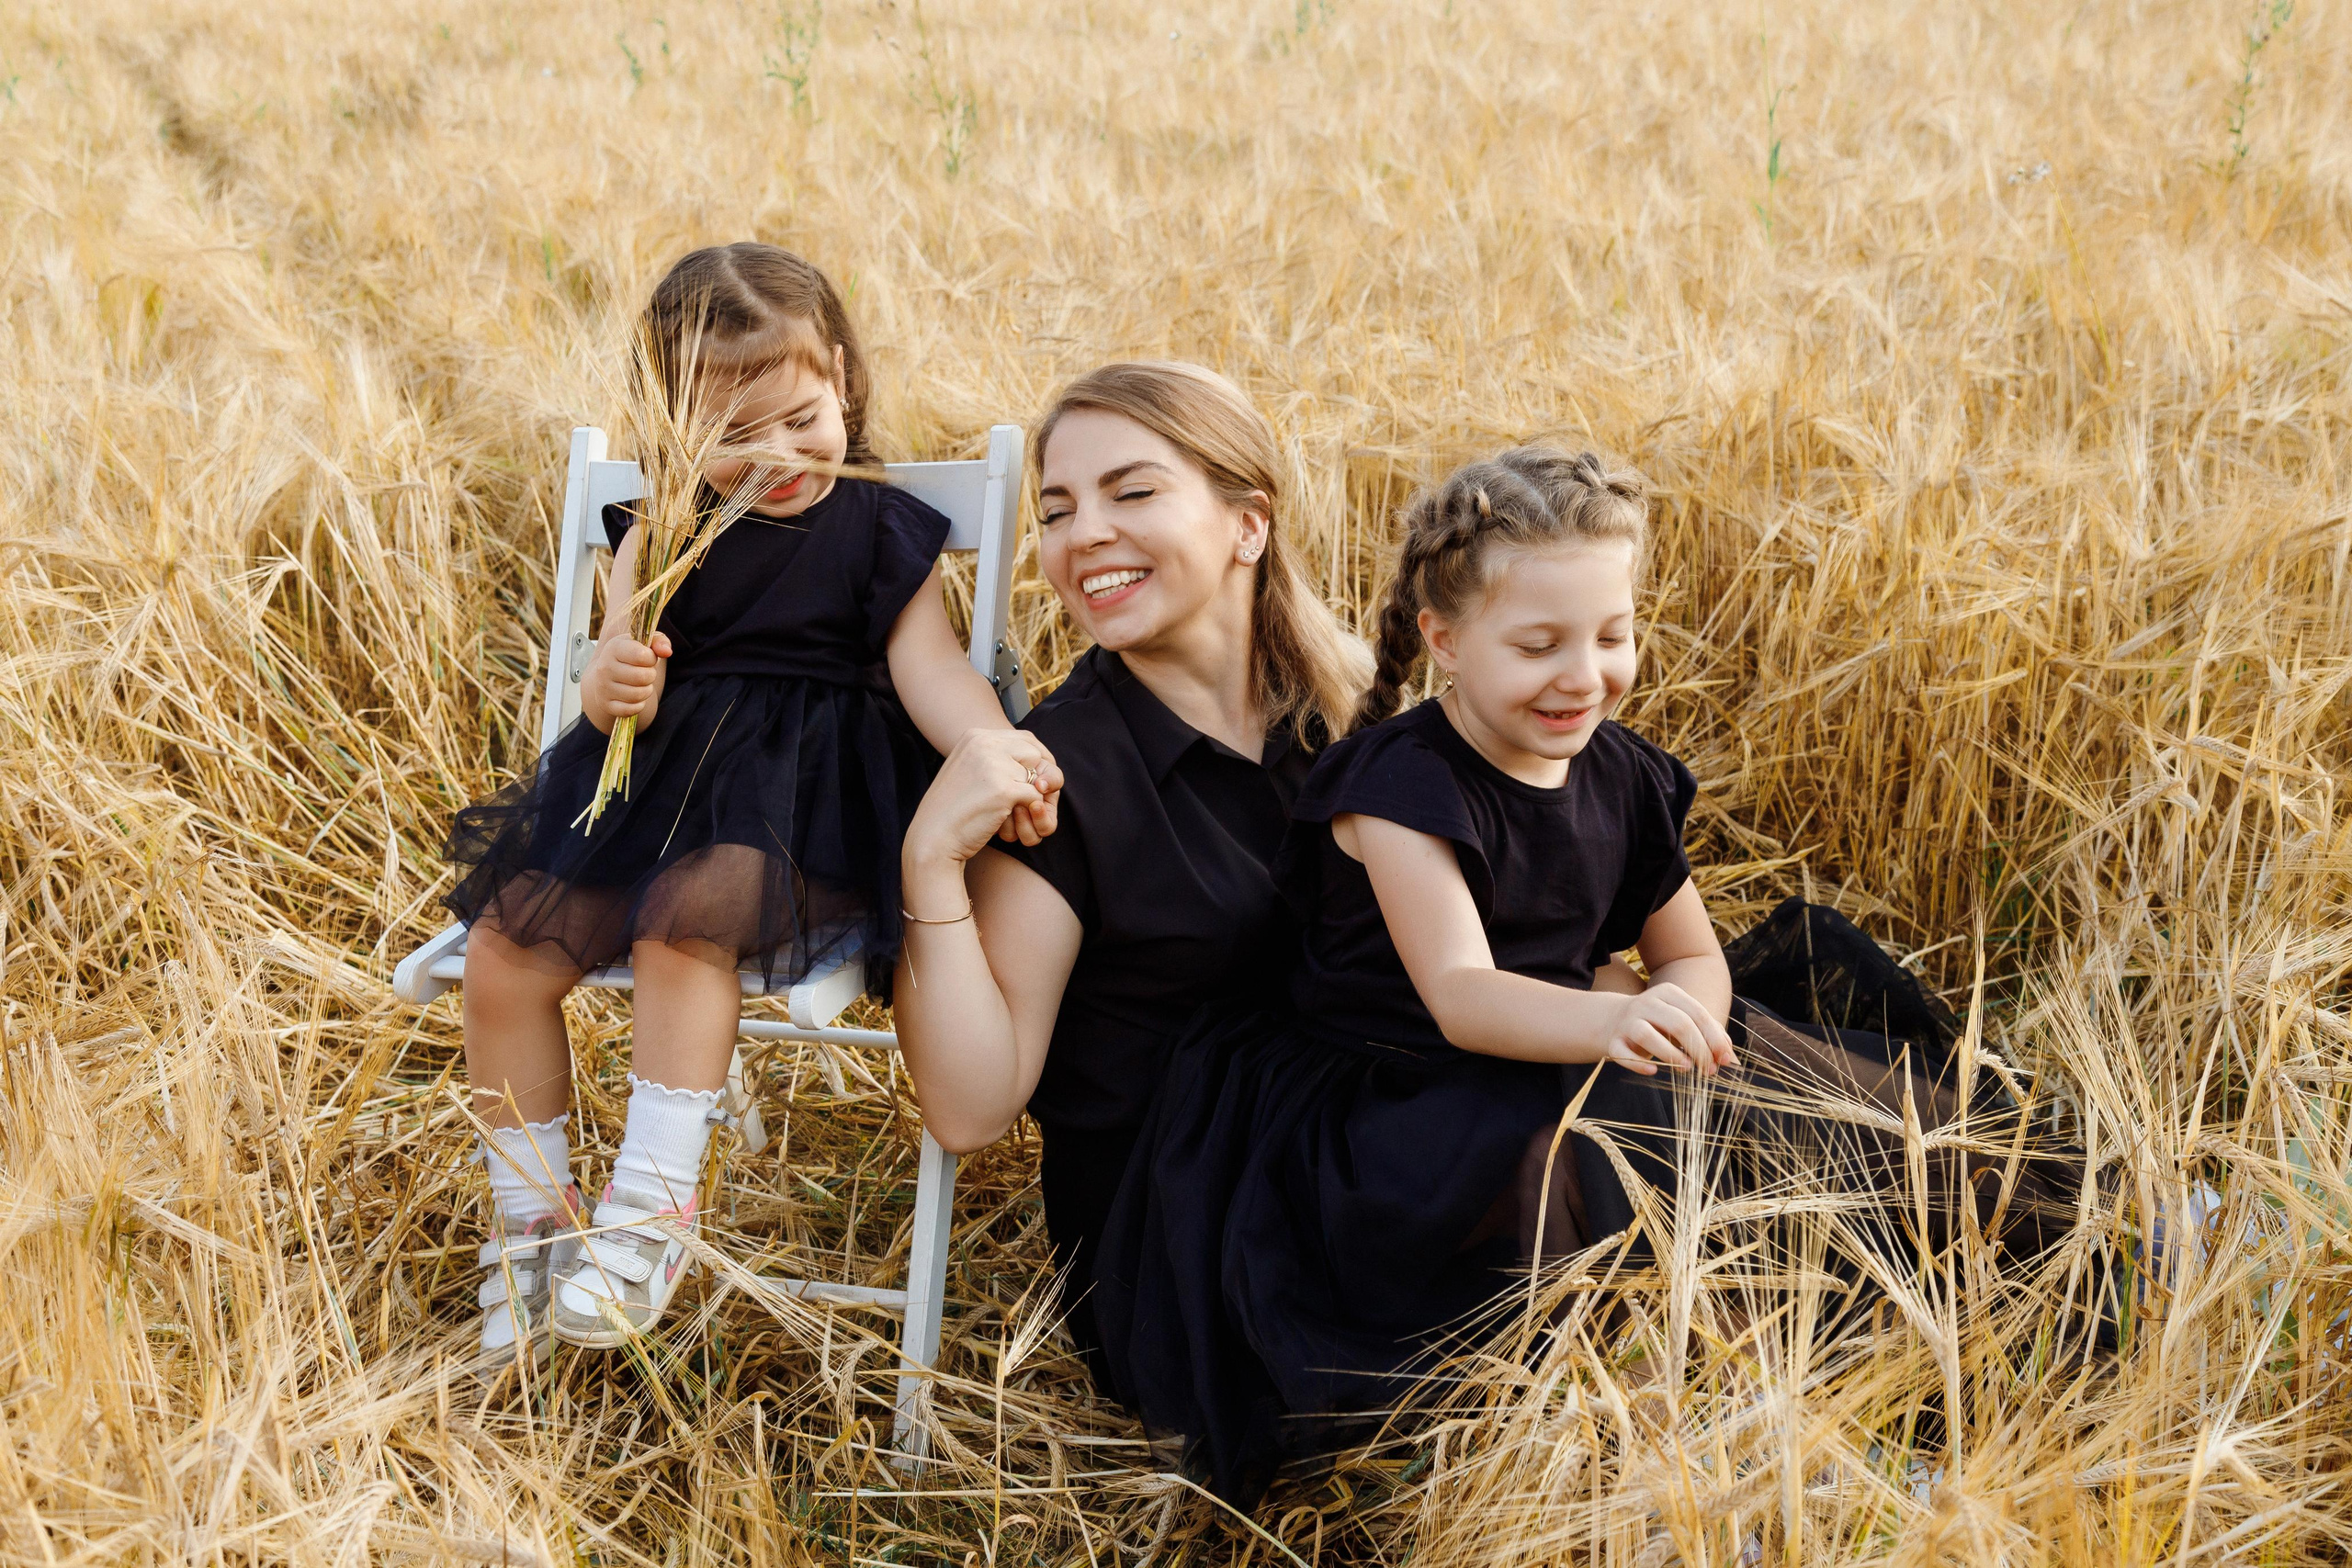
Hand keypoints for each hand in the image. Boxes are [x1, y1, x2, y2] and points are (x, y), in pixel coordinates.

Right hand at [581, 632, 670, 732]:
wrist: (606, 674)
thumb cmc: (631, 655)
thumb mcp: (643, 643)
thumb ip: (659, 641)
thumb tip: (666, 652)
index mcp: (614, 647)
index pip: (642, 656)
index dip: (652, 658)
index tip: (648, 658)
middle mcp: (605, 667)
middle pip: (642, 677)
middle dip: (651, 675)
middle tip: (646, 672)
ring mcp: (603, 687)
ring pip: (638, 695)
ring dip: (646, 690)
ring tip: (641, 684)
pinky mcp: (606, 704)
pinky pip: (630, 710)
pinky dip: (638, 705)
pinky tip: (635, 697)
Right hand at [906, 729, 1063, 868]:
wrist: (933, 837)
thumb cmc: (952, 808)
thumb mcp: (968, 769)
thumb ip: (993, 757)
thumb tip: (1033, 753)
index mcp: (975, 736)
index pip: (1024, 738)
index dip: (1034, 760)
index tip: (1032, 778)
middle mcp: (985, 743)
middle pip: (1034, 753)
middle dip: (1038, 775)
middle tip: (1026, 796)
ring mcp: (995, 765)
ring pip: (1037, 775)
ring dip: (1030, 794)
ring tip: (1010, 809)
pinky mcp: (1004, 789)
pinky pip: (1035, 796)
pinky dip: (1029, 810)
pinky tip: (1009, 817)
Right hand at [1596, 984, 1736, 1075]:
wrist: (1613, 1020)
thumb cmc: (1657, 1023)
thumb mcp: (1682, 1019)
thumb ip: (1707, 1031)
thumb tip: (1728, 1054)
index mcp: (1668, 993)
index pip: (1697, 1014)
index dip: (1714, 1038)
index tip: (1724, 1059)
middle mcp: (1646, 1004)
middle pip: (1678, 1024)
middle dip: (1699, 1049)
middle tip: (1709, 1070)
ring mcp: (1627, 1021)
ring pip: (1648, 1035)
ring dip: (1671, 1054)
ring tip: (1687, 1068)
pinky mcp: (1613, 1041)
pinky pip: (1623, 1053)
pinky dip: (1638, 1064)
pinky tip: (1653, 1070)